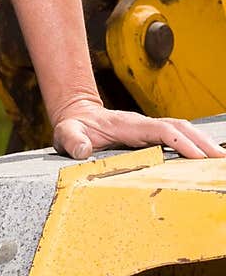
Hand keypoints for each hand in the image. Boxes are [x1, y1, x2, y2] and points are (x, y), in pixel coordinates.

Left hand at [51, 102, 225, 160]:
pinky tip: (204, 156)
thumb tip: (82, 150)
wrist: (76, 115)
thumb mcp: (66, 133)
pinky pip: (176, 136)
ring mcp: (147, 128)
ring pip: (182, 130)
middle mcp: (142, 124)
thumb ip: (72, 140)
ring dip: (202, 142)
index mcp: (127, 125)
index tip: (198, 157)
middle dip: (202, 142)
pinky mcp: (149, 134)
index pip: (161, 130)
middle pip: (180, 127)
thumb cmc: (73, 127)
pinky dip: (194, 144)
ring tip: (219, 159)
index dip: (181, 141)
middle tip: (220, 159)